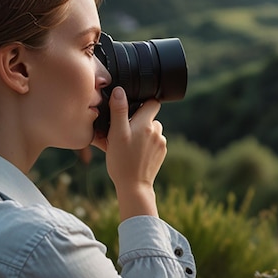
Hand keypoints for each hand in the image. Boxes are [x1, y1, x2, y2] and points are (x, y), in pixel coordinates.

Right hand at [91, 87, 165, 218]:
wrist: (134, 186)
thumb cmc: (122, 160)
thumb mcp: (115, 134)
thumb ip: (119, 111)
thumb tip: (120, 91)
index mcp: (146, 124)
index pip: (153, 102)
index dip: (143, 102)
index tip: (132, 109)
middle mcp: (157, 131)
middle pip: (150, 117)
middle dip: (139, 121)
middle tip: (124, 132)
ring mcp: (161, 143)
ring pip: (151, 130)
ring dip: (142, 134)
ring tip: (129, 144)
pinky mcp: (161, 154)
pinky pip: (153, 142)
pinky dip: (146, 145)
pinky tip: (135, 153)